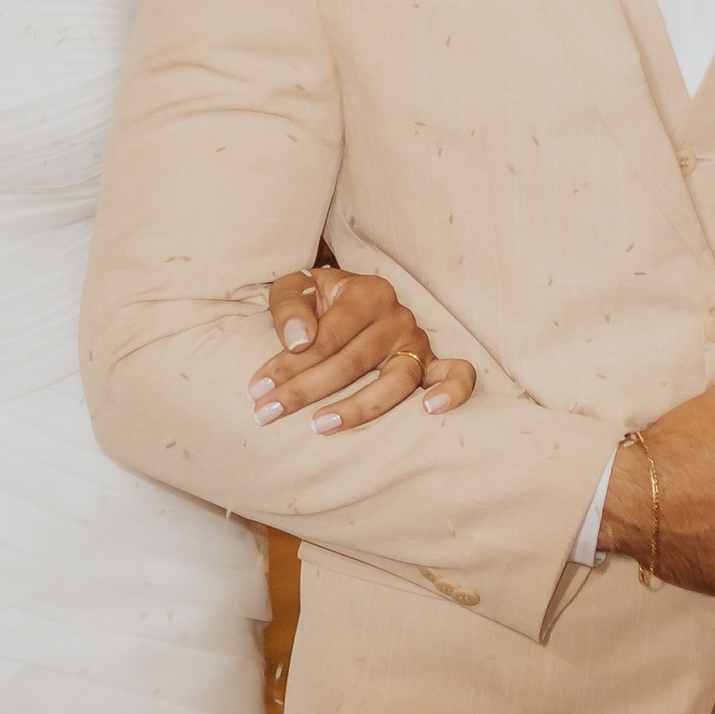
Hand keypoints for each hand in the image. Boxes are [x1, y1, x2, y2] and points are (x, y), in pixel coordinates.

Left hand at [252, 267, 478, 431]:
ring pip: (395, 380)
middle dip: (304, 391)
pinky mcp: (432, 364)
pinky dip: (452, 391)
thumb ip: (291, 307)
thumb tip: (300, 341)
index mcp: (367, 292)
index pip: (326, 337)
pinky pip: (457, 375)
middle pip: (352, 362)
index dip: (288, 365)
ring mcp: (418, 342)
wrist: (347, 301)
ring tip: (319, 425)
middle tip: (267, 414)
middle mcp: (398, 316)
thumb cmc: (318, 300)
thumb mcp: (296, 288)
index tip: (257, 389)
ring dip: (357, 408)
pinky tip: (430, 410)